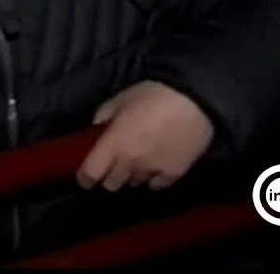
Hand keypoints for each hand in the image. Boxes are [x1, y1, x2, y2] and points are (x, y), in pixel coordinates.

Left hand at [77, 80, 213, 190]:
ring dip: (131, 176)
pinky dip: (153, 179)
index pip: (90, 174)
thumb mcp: (121, 99)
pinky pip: (157, 185)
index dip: (84, 178)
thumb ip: (104, 115)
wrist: (195, 100)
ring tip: (137, 162)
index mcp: (113, 144)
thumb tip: (97, 127)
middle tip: (113, 165)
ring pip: (134, 184)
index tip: (85, 177)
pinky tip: (155, 166)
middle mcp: (130, 162)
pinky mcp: (174, 174)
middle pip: (111, 184)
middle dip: (108, 176)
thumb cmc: (153, 95)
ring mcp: (152, 171)